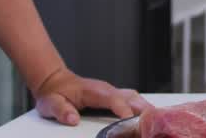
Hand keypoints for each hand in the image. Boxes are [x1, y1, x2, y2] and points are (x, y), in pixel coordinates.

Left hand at [33, 68, 151, 125]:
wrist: (55, 82)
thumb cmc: (54, 94)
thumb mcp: (50, 104)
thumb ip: (61, 111)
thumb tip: (73, 119)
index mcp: (94, 91)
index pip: (114, 100)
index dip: (124, 110)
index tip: (130, 120)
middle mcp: (107, 89)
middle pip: (131, 97)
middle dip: (143, 109)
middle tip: (152, 122)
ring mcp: (111, 91)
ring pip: (135, 97)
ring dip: (146, 107)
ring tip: (155, 120)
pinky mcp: (114, 95)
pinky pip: (132, 99)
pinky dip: (142, 106)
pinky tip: (147, 115)